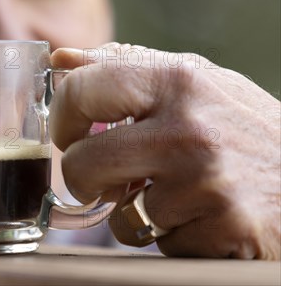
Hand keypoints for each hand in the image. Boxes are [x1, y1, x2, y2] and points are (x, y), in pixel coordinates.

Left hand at [49, 43, 280, 259]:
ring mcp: (208, 182)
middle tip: (107, 178)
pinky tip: (203, 216)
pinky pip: (160, 244)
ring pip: (120, 216)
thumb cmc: (242, 126)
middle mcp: (190, 129)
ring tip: (177, 194)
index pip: (82, 90)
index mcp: (178, 81)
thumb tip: (61, 58)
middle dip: (85, 179)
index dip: (62, 117)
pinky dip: (173, 237)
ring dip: (138, 213)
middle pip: (85, 164)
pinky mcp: (225, 229)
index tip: (70, 134)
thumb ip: (126, 67)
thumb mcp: (193, 81)